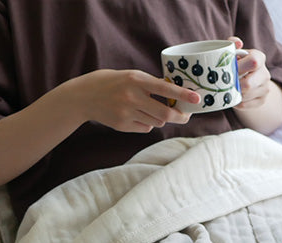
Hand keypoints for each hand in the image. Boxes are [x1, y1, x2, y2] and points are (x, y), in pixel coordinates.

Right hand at [74, 69, 200, 131]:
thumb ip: (150, 85)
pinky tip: (135, 115)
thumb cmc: (112, 83)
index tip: (197, 99)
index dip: (183, 94)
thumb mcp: (130, 76)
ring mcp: (127, 113)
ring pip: (157, 122)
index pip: (165, 88)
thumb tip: (175, 98)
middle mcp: (132, 96)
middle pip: (166, 113)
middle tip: (186, 116)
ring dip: (160, 118)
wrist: (84, 96)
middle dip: (180, 116)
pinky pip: (146, 128)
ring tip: (148, 109)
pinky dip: (147, 124)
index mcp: (136, 79)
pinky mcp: (122, 125)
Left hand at [227, 37, 272, 110]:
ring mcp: (265, 88)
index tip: (230, 70)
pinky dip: (236, 102)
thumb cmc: (236, 63)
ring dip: (234, 94)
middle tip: (227, 83)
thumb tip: (237, 43)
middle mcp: (265, 73)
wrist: (246, 79)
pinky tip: (233, 96)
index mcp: (259, 57)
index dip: (239, 67)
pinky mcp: (261, 101)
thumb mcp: (233, 52)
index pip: (254, 61)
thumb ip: (232, 44)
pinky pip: (245, 105)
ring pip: (246, 96)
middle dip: (235, 85)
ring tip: (229, 88)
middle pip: (249, 84)